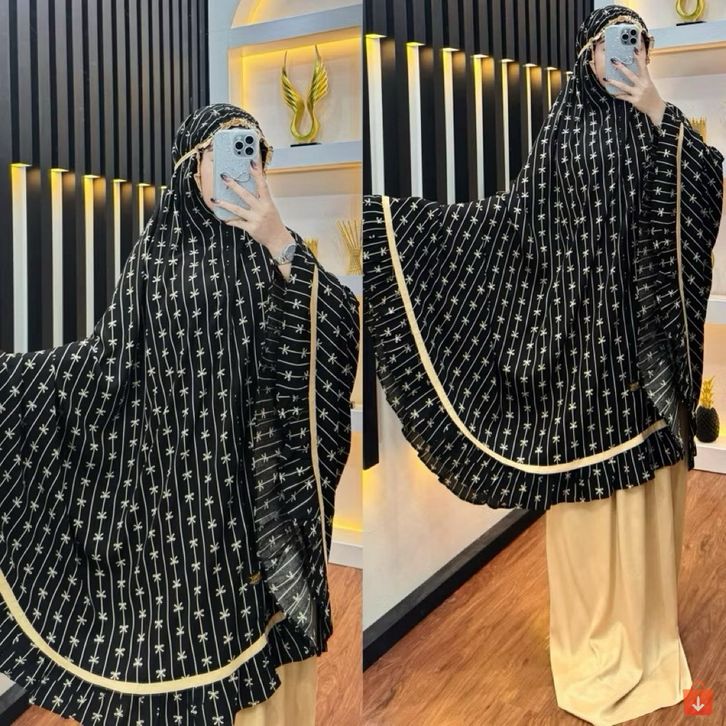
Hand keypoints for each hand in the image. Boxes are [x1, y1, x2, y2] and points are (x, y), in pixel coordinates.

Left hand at [211, 161, 293, 277]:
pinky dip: (230, 220)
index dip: (257, 173)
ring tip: (215, 199)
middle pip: (246, 195)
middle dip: (234, 185)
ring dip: (225, 204)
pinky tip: (223, 218)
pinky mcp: (251, 228)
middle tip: (224, 176)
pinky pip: (237, 223)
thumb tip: (251, 185)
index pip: (262, 185)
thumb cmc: (273, 222)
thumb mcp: (270, 207)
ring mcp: (256, 219)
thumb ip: (261, 197)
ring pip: (237, 209)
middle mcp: (261, 209)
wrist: (278, 240)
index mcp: (267, 202)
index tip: (251, 162)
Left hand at [606, 46, 665, 126]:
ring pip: (624, 86)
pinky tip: (611, 93)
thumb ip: (642, 76)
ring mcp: (638, 93)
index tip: (634, 48)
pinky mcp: (634, 101)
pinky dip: (617, 95)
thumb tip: (636, 66)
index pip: (642, 64)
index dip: (639, 56)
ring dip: (614, 82)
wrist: (656, 108)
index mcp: (646, 78)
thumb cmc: (651, 94)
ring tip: (606, 78)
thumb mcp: (648, 83)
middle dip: (621, 67)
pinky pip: (623, 97)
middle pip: (630, 74)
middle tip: (614, 61)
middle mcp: (642, 84)